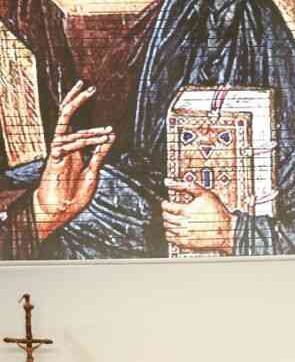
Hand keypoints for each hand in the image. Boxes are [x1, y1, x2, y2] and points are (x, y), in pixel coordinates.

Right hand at [32, 81, 114, 240]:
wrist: (60, 210)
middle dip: (77, 101)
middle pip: (66, 116)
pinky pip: (65, 145)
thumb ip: (100, 153)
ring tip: (108, 132)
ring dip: (92, 132)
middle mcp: (64, 145)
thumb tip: (110, 136)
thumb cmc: (74, 192)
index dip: (79, 103)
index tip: (90, 88)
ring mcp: (58, 152)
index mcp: (74, 147)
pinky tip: (96, 142)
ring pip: (71, 131)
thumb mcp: (93, 171)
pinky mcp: (54, 160)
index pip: (74, 119)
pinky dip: (81, 143)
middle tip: (89, 87)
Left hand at [162, 179, 232, 253]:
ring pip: (167, 228)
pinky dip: (171, 234)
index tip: (168, 203)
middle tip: (172, 211)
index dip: (166, 203)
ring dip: (169, 223)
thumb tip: (168, 182)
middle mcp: (183, 223)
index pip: (166, 206)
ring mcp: (184, 235)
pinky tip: (178, 230)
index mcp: (186, 211)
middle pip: (166, 217)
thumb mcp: (205, 194)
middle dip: (167, 213)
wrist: (228, 231)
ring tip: (176, 220)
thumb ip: (186, 185)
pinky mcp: (186, 244)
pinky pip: (171, 239)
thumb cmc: (219, 213)